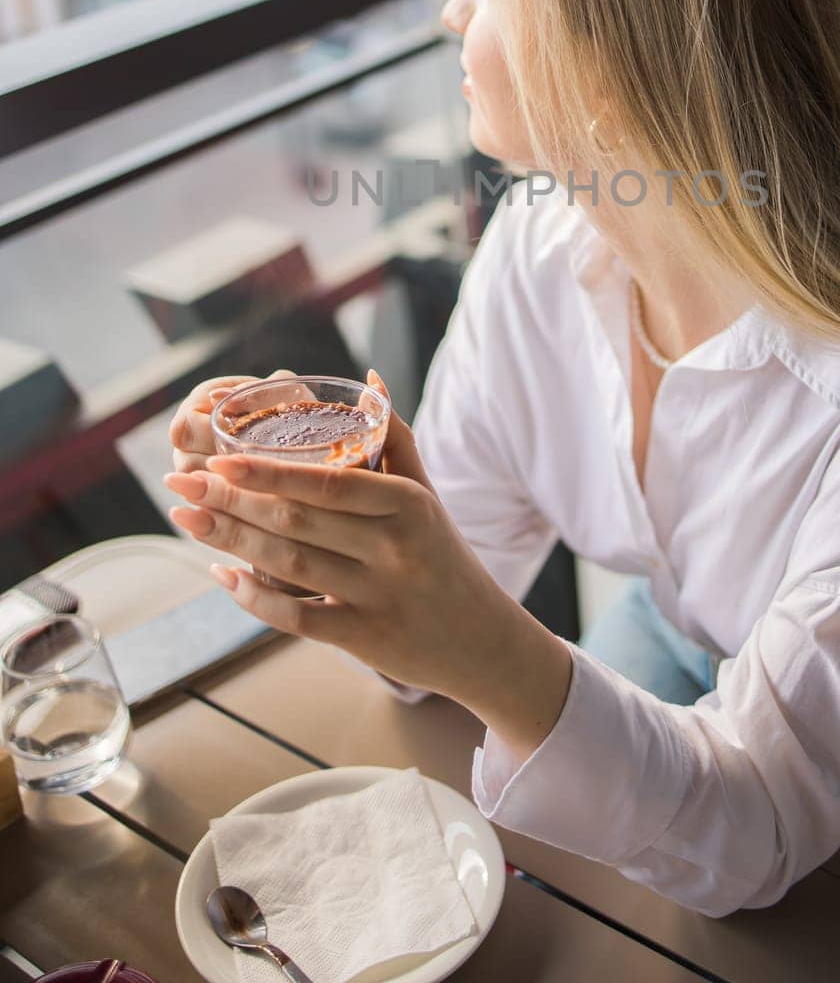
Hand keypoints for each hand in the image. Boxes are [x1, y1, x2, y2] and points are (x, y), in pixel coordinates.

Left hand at [163, 370, 513, 699]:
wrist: (480, 637)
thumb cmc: (443, 552)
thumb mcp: (426, 492)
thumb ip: (394, 437)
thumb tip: (367, 379)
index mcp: (407, 505)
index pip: (328, 483)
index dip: (269, 471)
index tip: (220, 456)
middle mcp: (392, 550)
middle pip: (296, 521)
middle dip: (230, 499)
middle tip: (180, 481)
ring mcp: (376, 597)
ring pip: (287, 566)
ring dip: (228, 541)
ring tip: (185, 517)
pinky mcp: (363, 638)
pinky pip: (296, 619)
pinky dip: (253, 598)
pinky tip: (220, 576)